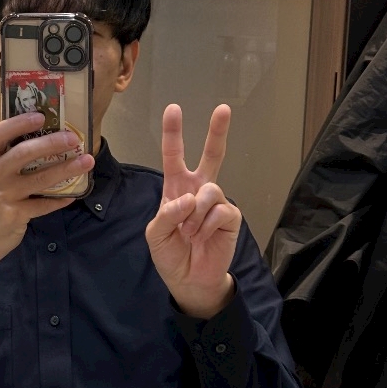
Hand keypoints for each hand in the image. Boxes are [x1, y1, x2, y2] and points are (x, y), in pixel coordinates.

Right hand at [0, 111, 93, 275]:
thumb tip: (38, 142)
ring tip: (86, 161)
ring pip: (40, 178)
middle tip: (72, 138)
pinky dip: (60, 199)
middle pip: (24, 153)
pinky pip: (43, 204)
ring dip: (66, 169)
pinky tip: (73, 195)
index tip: (41, 116)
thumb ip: (2, 161)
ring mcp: (2, 197)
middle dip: (52, 143)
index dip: (20, 122)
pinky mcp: (14, 215)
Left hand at [145, 103, 240, 318]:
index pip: (174, 156)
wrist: (189, 278)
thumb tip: (188, 199)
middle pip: (211, 155)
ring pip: (209, 190)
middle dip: (217, 132)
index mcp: (176, 189)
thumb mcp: (156, 235)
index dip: (173, 134)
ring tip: (189, 233)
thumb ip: (167, 214)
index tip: (174, 109)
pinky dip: (206, 226)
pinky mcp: (230, 217)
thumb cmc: (171, 253)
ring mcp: (216, 202)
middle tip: (223, 108)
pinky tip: (202, 238)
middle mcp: (198, 190)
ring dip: (194, 215)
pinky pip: (219, 211)